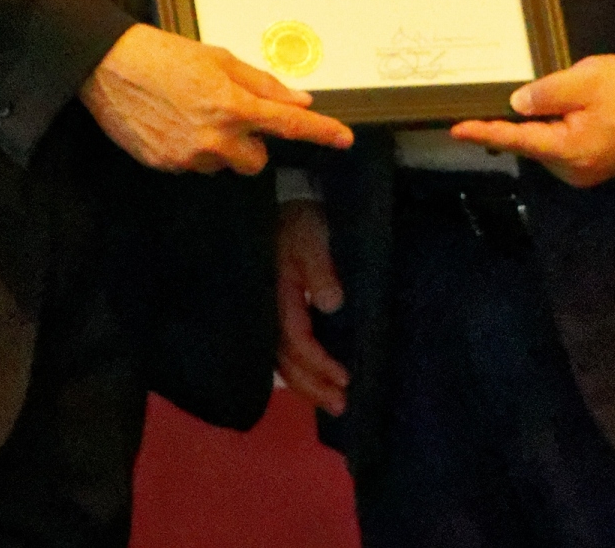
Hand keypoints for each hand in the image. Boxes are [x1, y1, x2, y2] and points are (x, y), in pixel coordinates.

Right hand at [80, 23, 353, 173]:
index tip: (344, 138)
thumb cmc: (165, 54)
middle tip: (228, 113)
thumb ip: (261, 83)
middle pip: (256, 160)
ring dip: (219, 146)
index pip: (288, 124)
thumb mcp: (218, 58)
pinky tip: (172, 122)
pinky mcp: (164, 166)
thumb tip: (300, 100)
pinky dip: (191, 149)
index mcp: (232, 104)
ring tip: (191, 113)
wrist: (110, 66)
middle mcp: (215, 137)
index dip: (320, 132)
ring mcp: (188, 156)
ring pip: (223, 163)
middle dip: (251, 143)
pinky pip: (193, 165)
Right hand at [276, 200, 348, 415]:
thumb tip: (332, 304)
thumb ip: (320, 269)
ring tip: (334, 404)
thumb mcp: (312, 237)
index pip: (296, 339)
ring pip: (283, 360)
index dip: (319, 362)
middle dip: (312, 385)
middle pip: (286, 359)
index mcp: (277, 294)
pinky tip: (316, 382)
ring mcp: (270, 313)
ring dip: (307, 384)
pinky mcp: (277, 312)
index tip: (345, 378)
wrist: (287, 207)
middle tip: (341, 407)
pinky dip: (300, 370)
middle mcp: (269, 310)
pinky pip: (284, 350)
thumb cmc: (301, 223)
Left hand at [450, 54, 614, 187]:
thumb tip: (514, 104)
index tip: (456, 129)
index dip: (485, 133)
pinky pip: (556, 147)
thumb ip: (547, 94)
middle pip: (528, 145)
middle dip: (509, 123)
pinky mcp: (588, 165)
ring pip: (541, 146)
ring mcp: (581, 171)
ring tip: (531, 99)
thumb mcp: (585, 81)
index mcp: (570, 150)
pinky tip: (545, 112)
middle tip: (490, 99)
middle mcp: (572, 170)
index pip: (518, 140)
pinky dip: (546, 130)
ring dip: (531, 126)